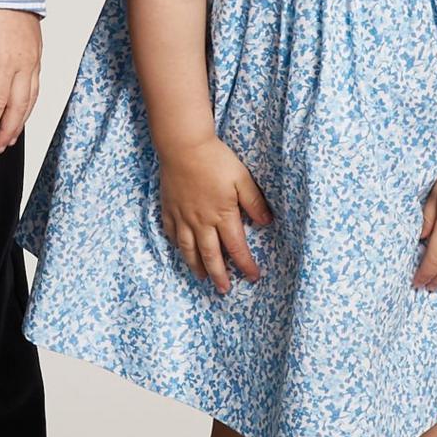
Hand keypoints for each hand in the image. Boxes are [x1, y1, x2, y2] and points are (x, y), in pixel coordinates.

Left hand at [0, 6, 42, 151]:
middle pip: (18, 107)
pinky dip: (30, 104)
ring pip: (31, 99)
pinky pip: (36, 86)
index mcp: (3, 60)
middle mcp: (23, 63)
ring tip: (9, 137)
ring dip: (21, 121)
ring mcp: (33, 59)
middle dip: (7, 130)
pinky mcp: (37, 54)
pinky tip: (23, 111)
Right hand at [155, 134, 272, 293]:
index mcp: (223, 215)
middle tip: (224, 290)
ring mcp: (183, 217)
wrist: (183, 145)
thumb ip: (254, 202)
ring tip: (202, 278)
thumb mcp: (242, 177)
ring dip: (197, 266)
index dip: (246, 265)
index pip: (237, 248)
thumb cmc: (215, 159)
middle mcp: (202, 222)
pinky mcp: (169, 209)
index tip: (253, 277)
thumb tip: (267, 222)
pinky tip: (181, 251)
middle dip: (219, 276)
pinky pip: (172, 234)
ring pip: (189, 250)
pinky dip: (177, 246)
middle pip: (211, 256)